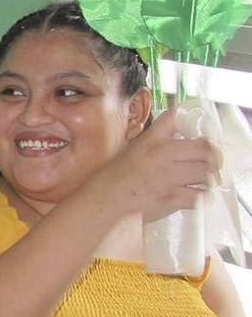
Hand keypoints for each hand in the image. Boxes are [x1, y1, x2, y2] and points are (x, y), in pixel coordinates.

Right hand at [93, 108, 221, 222]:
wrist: (105, 200)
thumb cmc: (114, 177)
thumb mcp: (132, 150)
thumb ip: (155, 143)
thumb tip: (177, 142)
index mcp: (151, 139)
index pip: (177, 117)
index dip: (194, 120)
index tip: (199, 131)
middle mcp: (163, 154)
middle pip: (204, 148)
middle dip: (212, 157)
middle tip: (212, 162)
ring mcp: (169, 176)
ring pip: (206, 172)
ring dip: (208, 177)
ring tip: (203, 180)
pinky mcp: (172, 197)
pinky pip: (199, 195)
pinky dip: (201, 196)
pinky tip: (195, 195)